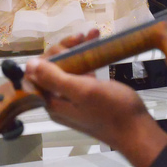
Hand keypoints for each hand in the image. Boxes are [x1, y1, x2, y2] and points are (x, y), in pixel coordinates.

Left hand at [25, 31, 166, 166]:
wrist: (138, 131)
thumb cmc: (113, 112)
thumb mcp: (83, 91)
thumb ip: (54, 78)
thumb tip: (28, 66)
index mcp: (53, 103)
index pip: (39, 72)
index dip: (52, 53)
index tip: (71, 43)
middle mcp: (59, 102)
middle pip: (53, 68)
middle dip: (67, 48)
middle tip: (84, 37)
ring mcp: (73, 100)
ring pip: (68, 68)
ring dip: (78, 50)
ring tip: (93, 35)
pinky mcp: (87, 98)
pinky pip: (81, 74)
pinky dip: (87, 59)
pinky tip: (97, 48)